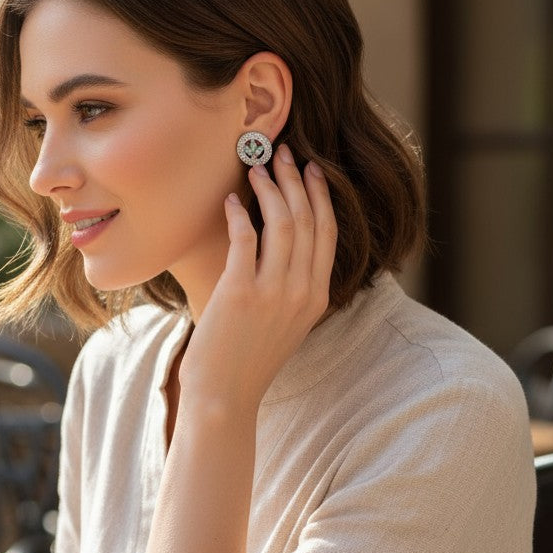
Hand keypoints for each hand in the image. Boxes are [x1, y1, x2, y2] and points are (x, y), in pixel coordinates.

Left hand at [180, 144, 336, 411]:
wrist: (223, 398)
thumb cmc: (244, 362)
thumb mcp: (282, 325)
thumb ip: (289, 290)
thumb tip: (275, 248)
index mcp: (316, 297)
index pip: (328, 233)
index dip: (321, 196)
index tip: (311, 170)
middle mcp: (302, 291)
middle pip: (309, 219)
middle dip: (296, 180)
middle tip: (281, 154)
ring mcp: (274, 292)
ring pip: (283, 223)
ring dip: (269, 189)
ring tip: (255, 168)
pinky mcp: (241, 293)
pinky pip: (246, 239)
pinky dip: (240, 214)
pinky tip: (231, 201)